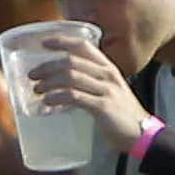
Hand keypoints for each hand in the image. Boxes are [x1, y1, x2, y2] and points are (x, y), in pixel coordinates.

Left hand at [25, 34, 159, 162]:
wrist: (142, 134)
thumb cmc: (121, 113)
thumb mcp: (109, 89)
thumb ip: (91, 81)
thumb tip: (61, 81)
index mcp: (109, 67)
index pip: (83, 46)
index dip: (62, 41)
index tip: (43, 43)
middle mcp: (108, 74)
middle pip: (71, 61)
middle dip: (47, 66)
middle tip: (32, 75)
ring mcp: (106, 90)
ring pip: (70, 77)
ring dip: (48, 82)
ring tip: (37, 89)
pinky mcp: (102, 106)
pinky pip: (74, 96)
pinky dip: (57, 97)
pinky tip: (48, 102)